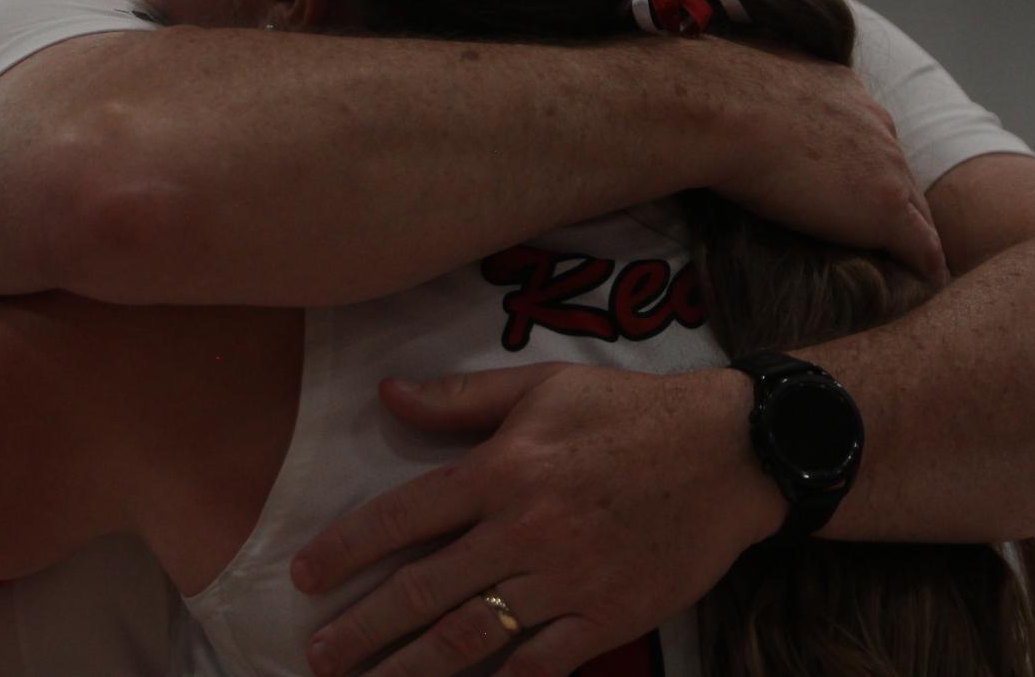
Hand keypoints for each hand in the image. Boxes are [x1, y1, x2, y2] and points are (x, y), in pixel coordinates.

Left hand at [293, 363, 777, 676]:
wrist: (730, 452)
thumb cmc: (632, 412)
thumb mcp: (545, 385)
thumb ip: (463, 398)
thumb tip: (390, 395)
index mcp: (504, 468)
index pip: (405, 515)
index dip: (347, 549)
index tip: (305, 575)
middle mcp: (525, 529)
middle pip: (425, 590)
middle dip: (362, 628)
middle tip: (317, 655)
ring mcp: (566, 579)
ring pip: (470, 636)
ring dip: (409, 668)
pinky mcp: (606, 616)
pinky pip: (538, 665)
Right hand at [706, 40, 945, 282]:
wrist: (725, 111)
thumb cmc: (718, 99)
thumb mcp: (750, 88)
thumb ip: (764, 102)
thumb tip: (736, 113)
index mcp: (844, 91)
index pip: (867, 137)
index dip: (863, 168)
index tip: (853, 189)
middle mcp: (875, 122)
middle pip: (898, 170)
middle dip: (894, 198)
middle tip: (888, 231)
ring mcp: (886, 167)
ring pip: (915, 207)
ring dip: (912, 232)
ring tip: (914, 260)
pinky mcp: (887, 210)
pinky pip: (920, 245)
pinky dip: (926, 265)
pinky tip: (928, 281)